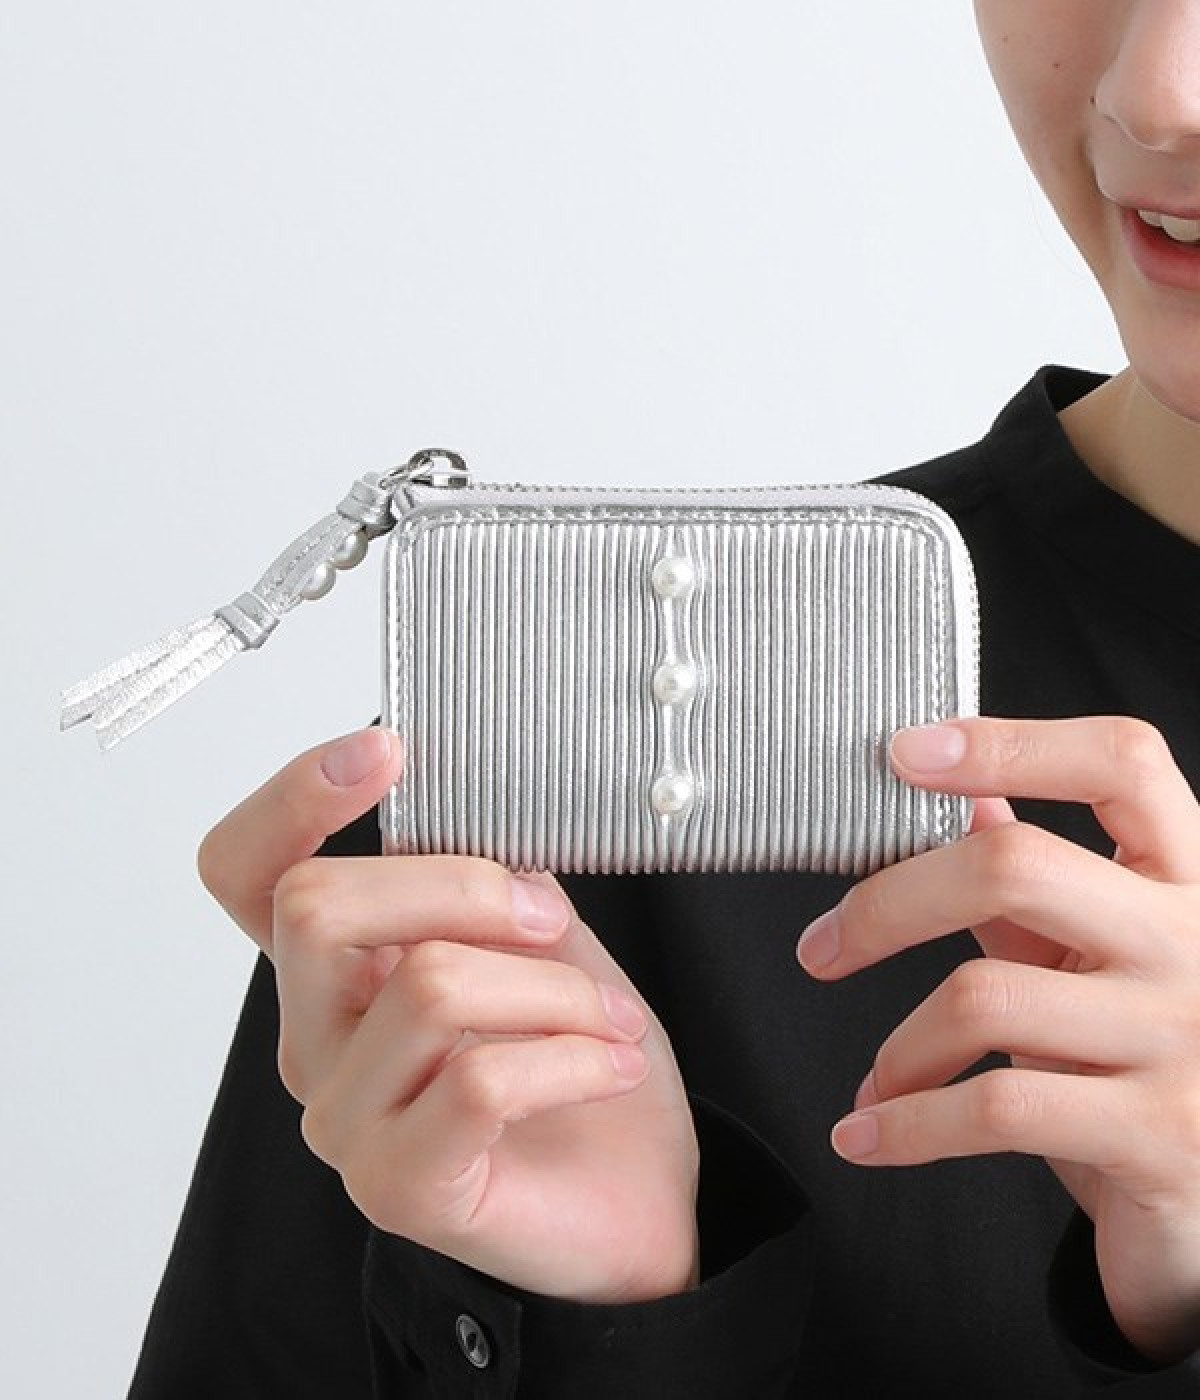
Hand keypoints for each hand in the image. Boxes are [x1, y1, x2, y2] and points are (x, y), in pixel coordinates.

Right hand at [197, 727, 699, 1304]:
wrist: (632, 1201)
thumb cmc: (578, 1065)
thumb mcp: (544, 946)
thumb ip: (495, 891)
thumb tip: (494, 851)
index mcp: (337, 969)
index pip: (247, 873)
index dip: (290, 799)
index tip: (385, 750)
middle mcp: (313, 1040)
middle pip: (318, 905)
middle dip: (462, 885)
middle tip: (552, 918)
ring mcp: (345, 1119)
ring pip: (428, 985)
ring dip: (553, 987)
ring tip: (612, 1019)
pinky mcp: (398, 1187)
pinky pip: (480, 1080)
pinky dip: (572, 1055)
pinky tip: (613, 1065)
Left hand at [796, 716, 1199, 1363]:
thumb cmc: (1149, 1059)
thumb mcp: (1107, 954)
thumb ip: (1042, 882)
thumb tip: (966, 791)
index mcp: (1187, 875)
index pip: (1121, 763)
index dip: (1010, 742)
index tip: (903, 751)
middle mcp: (1195, 941)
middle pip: (1013, 865)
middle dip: (888, 904)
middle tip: (823, 947)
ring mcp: (1181, 1037)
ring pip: (984, 997)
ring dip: (899, 1047)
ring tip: (877, 1080)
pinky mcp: (1155, 1134)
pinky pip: (993, 1109)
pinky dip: (905, 1125)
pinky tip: (867, 1132)